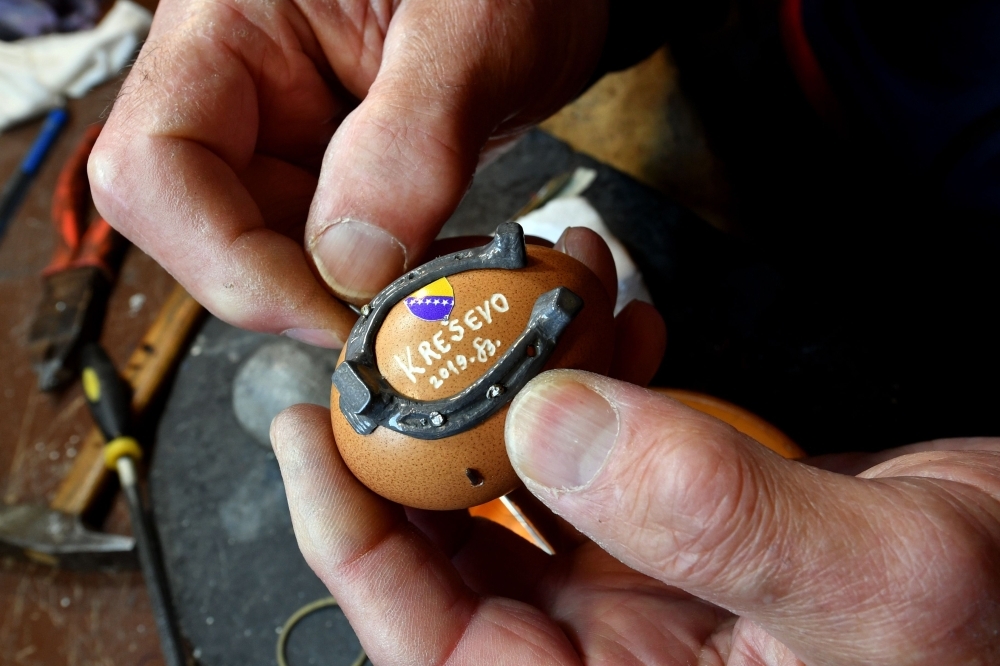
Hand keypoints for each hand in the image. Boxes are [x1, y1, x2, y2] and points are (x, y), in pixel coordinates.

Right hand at [88, 0, 607, 346]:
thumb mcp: (474, 34)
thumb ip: (412, 141)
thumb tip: (352, 266)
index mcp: (232, 25)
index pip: (154, 166)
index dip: (228, 262)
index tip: (329, 312)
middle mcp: (237, 88)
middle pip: (201, 229)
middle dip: (293, 291)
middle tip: (388, 322)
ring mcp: (280, 136)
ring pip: (265, 258)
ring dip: (340, 298)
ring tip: (427, 291)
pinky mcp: (326, 177)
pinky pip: (323, 258)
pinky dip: (374, 286)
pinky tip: (429, 278)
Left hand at [271, 228, 999, 663]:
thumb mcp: (880, 585)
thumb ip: (718, 515)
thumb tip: (553, 427)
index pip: (439, 646)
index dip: (357, 544)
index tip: (317, 433)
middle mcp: (624, 662)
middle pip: (463, 557)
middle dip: (432, 437)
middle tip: (411, 334)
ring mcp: (652, 593)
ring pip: (531, 490)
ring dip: (523, 387)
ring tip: (538, 300)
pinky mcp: (684, 531)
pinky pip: (604, 456)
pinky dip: (600, 383)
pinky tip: (618, 332)